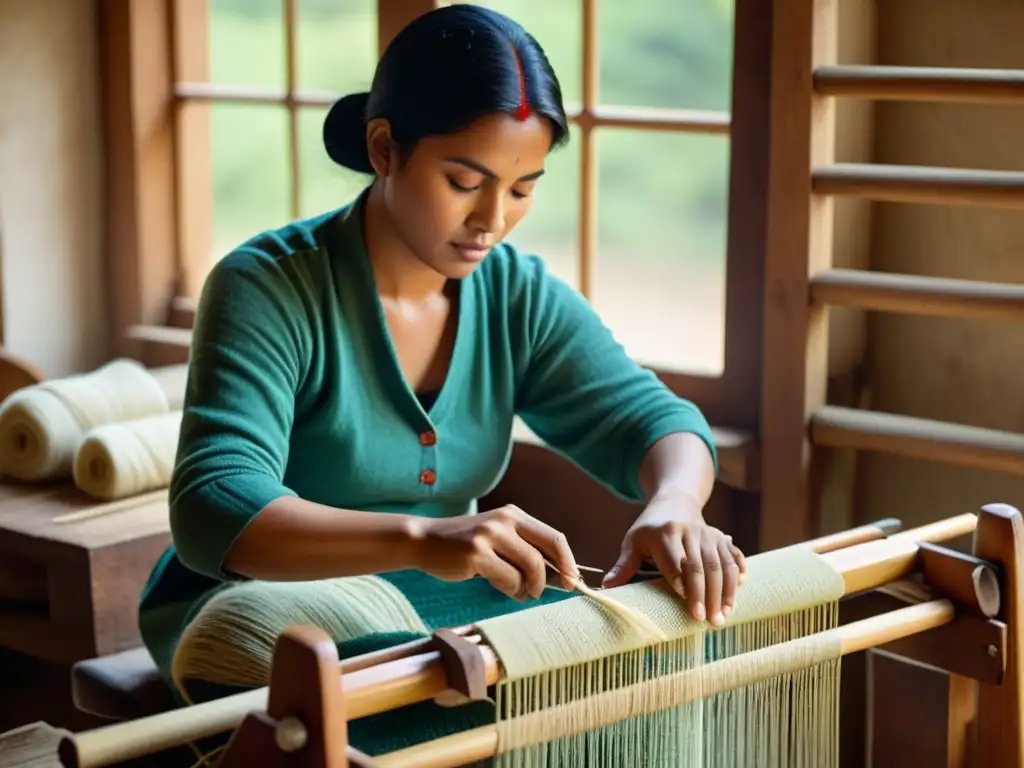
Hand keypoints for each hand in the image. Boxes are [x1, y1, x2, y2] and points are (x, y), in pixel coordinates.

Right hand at [413, 505, 578, 599]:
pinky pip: (509, 579)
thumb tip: (561, 577)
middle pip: (548, 549)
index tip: (572, 580)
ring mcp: (490, 535)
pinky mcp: (476, 553)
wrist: (424, 541)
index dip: (568, 561)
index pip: (554, 537)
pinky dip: (510, 589)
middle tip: (553, 591)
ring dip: (528, 587)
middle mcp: (505, 520)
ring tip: (516, 591)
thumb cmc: (464, 547)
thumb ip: (524, 553)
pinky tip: (500, 587)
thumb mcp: (497, 541)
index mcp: (514, 515)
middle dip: (557, 575)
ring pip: (530, 567)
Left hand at [602, 492, 746, 626]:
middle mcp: (690, 532)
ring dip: (725, 592)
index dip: (684, 586)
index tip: (689, 609)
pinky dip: (739, 573)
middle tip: (708, 622)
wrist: (675, 502)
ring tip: (723, 616)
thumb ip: (624, 565)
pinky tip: (741, 591)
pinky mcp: (721, 538)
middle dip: (706, 596)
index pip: (676, 563)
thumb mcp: (634, 542)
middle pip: (701, 567)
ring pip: (721, 564)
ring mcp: (709, 534)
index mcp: (665, 534)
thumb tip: (606, 587)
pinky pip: (734, 555)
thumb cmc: (650, 529)